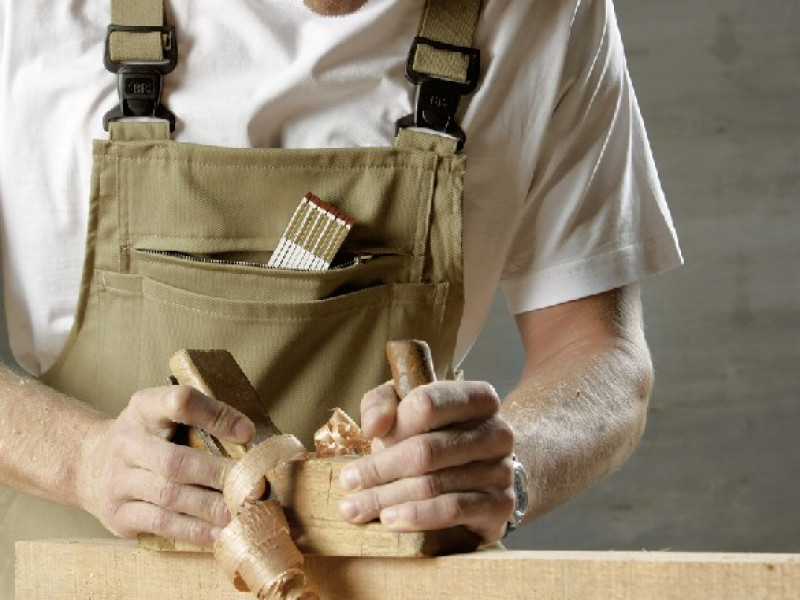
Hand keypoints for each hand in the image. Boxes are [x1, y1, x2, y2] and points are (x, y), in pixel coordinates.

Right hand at [77, 385, 254, 544]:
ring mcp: (118, 480)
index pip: (179, 402)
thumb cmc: (147, 437)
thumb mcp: (165, 414)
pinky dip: (193, 531)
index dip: (215, 416)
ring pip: (169, 496)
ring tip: (239, 513)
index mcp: (144, 408)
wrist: (88, 464)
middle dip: (216, 475)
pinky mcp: (117, 513)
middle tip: (250, 485)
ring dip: (209, 507)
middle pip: (175, 461)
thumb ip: (202, 418)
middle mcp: (126, 442)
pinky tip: (218, 534)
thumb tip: (248, 435)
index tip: (247, 432)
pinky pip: (161, 524)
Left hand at [338, 381, 515, 543]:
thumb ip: (383, 403)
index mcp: (478, 399)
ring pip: (433, 483)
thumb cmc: (437, 435)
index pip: (428, 403)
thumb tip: (375, 425)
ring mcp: (502, 470)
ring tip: (356, 507)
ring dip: (387, 497)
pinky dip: (416, 515)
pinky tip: (389, 520)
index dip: (394, 422)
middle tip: (348, 482)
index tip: (365, 438)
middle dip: (380, 468)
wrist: (486, 476)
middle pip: (426, 449)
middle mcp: (497, 432)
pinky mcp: (500, 506)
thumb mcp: (406, 408)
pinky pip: (452, 510)